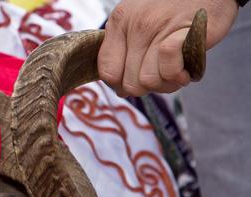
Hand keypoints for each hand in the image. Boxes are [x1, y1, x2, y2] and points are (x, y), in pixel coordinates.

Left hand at [98, 0, 237, 96]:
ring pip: (149, 81)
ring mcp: (160, 27)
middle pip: (129, 83)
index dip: (122, 86)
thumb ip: (126, 51)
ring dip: (166, 84)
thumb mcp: (139, 20)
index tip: (137, 81)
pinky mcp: (185, 32)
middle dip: (148, 87)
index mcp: (120, 21)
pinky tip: (186, 69)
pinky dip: (178, 75)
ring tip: (176, 71)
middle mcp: (136, 24)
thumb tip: (122, 91)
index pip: (107, 72)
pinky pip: (169, 69)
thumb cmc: (174, 7)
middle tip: (163, 75)